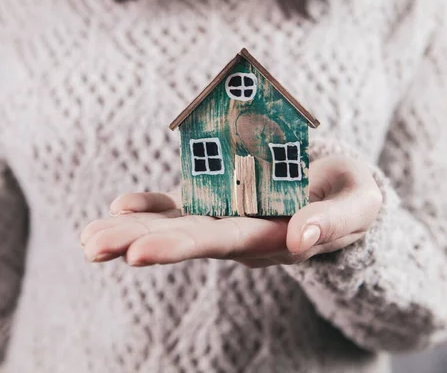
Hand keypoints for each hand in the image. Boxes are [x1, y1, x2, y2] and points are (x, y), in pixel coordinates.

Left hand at [80, 155, 382, 267]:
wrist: (338, 192)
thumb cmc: (352, 196)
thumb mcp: (359, 205)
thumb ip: (334, 222)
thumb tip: (300, 238)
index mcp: (272, 235)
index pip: (220, 242)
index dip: (178, 244)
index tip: (134, 254)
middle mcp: (241, 233)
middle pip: (185, 238)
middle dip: (137, 242)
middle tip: (92, 247)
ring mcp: (226, 218)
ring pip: (174, 224)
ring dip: (130, 231)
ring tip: (87, 241)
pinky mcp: (220, 202)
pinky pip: (181, 205)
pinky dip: (150, 206)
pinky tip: (119, 207)